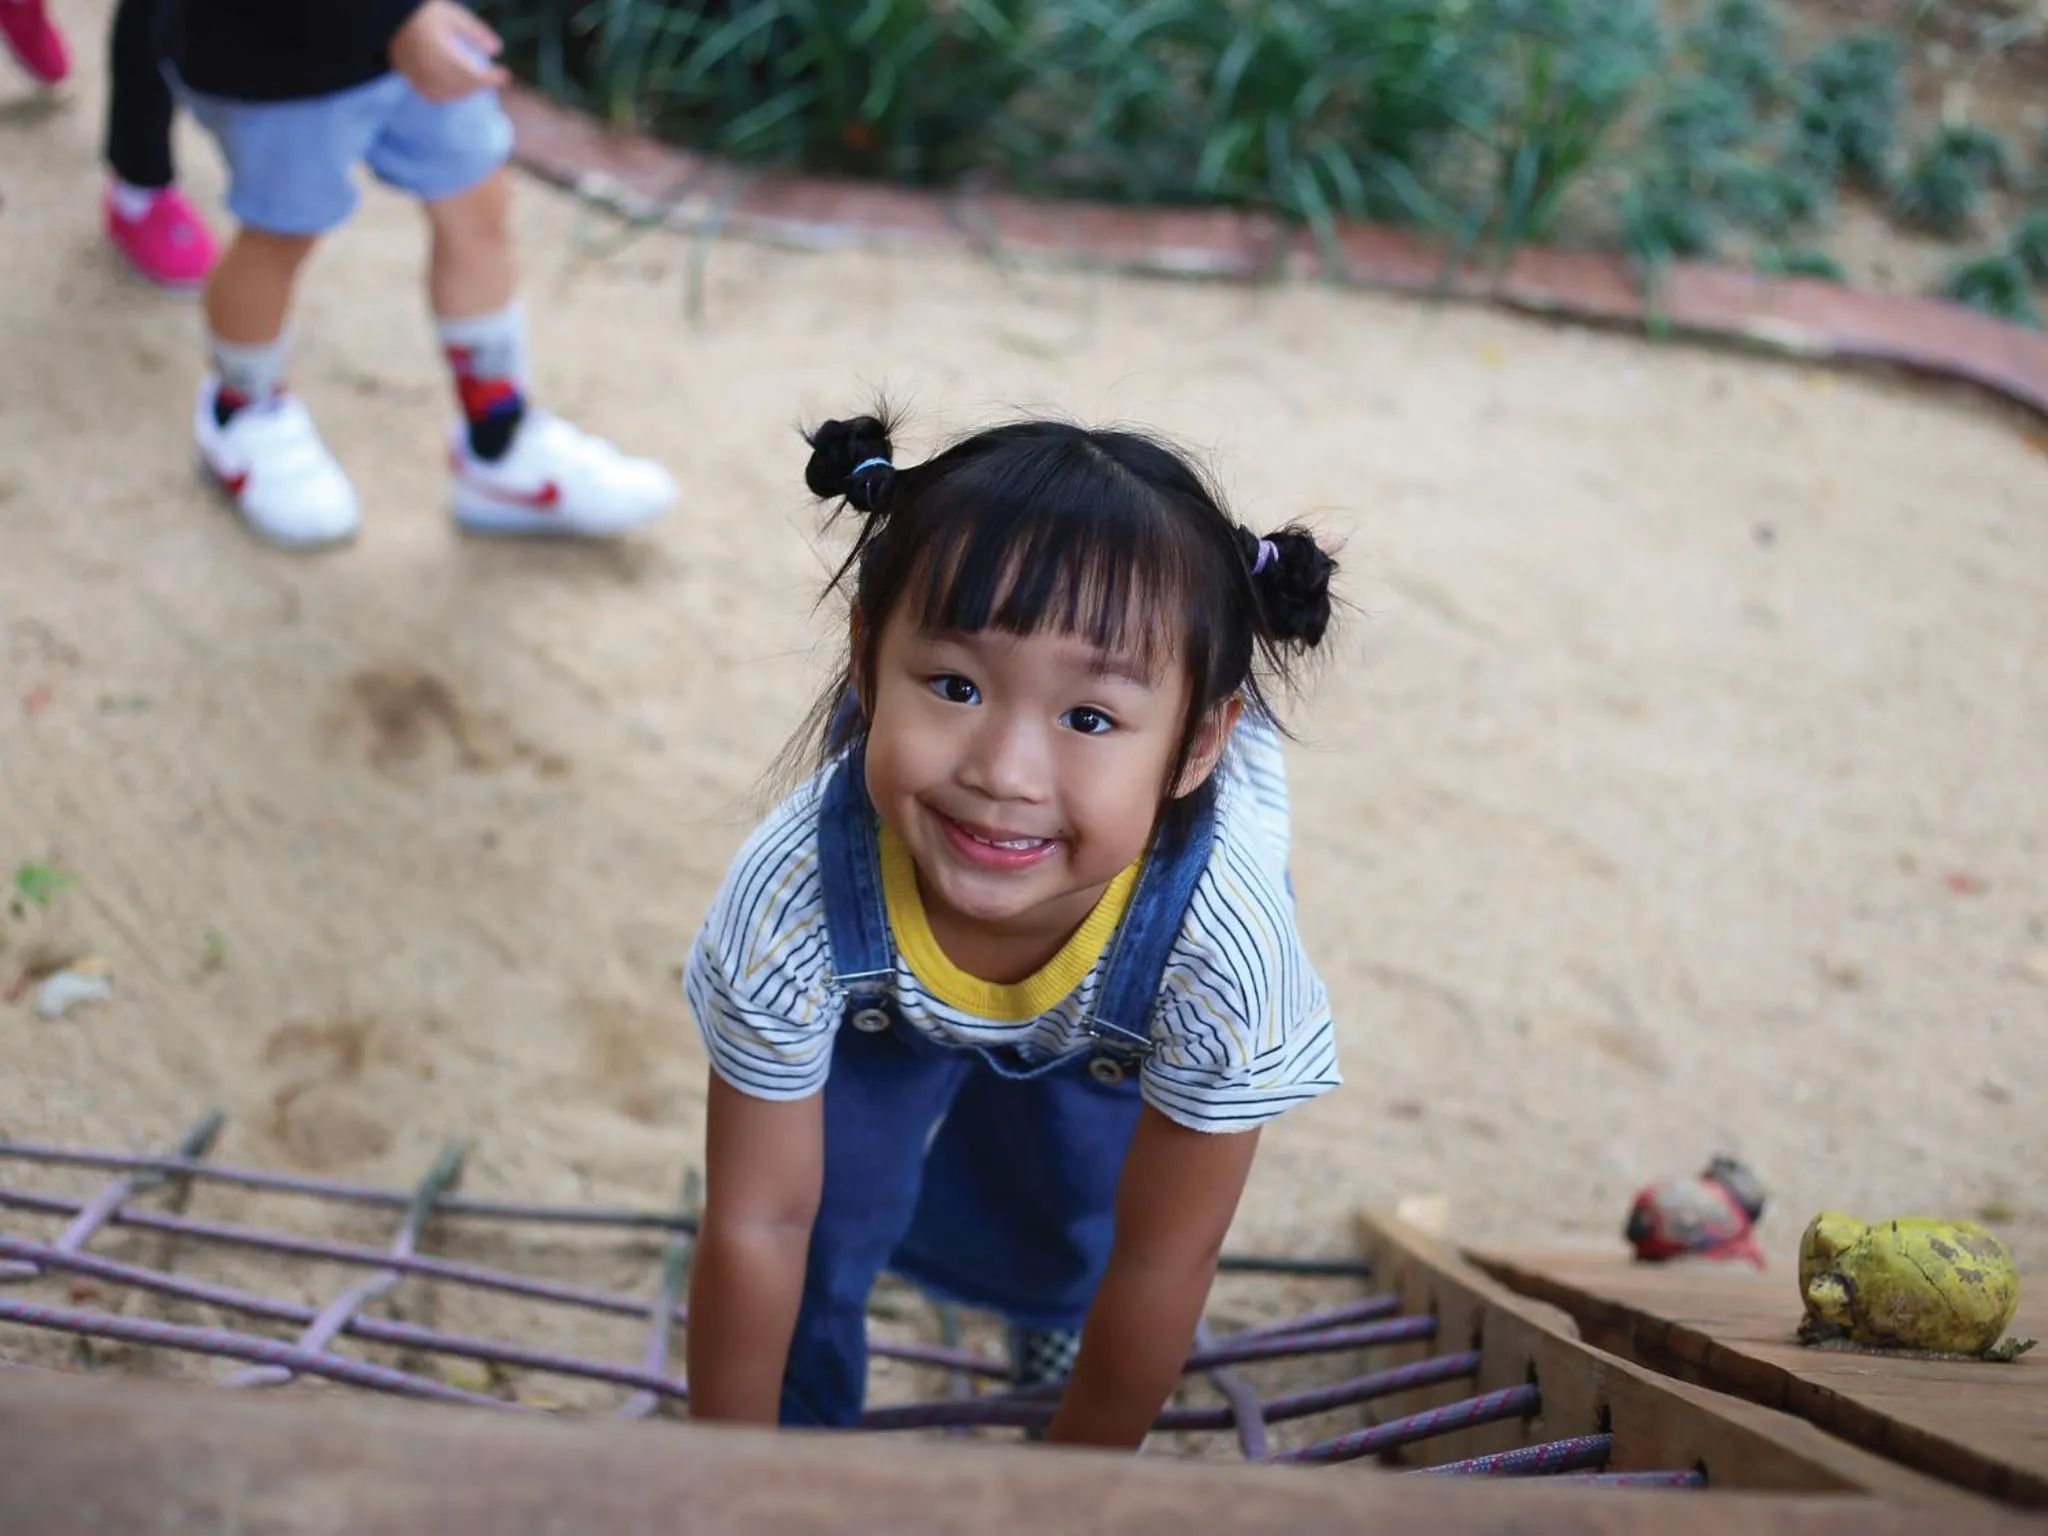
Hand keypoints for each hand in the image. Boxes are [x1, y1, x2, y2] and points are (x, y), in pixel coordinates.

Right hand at [390, 0, 508, 102]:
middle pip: (462, 87)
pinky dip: (447, 95)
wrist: (388, 17)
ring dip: (466, 91)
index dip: (492, 78)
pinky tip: (454, 87)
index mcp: (442, 53)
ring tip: (476, 81)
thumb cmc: (423, 12)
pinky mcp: (410, 78)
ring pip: (449, 94)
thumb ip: (475, 32)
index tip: (506, 74)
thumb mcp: (453, 15)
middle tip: (494, 76)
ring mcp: (419, 76)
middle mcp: (431, 69)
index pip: (473, 75)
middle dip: (480, 84)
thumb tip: (497, 49)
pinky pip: (432, 95)